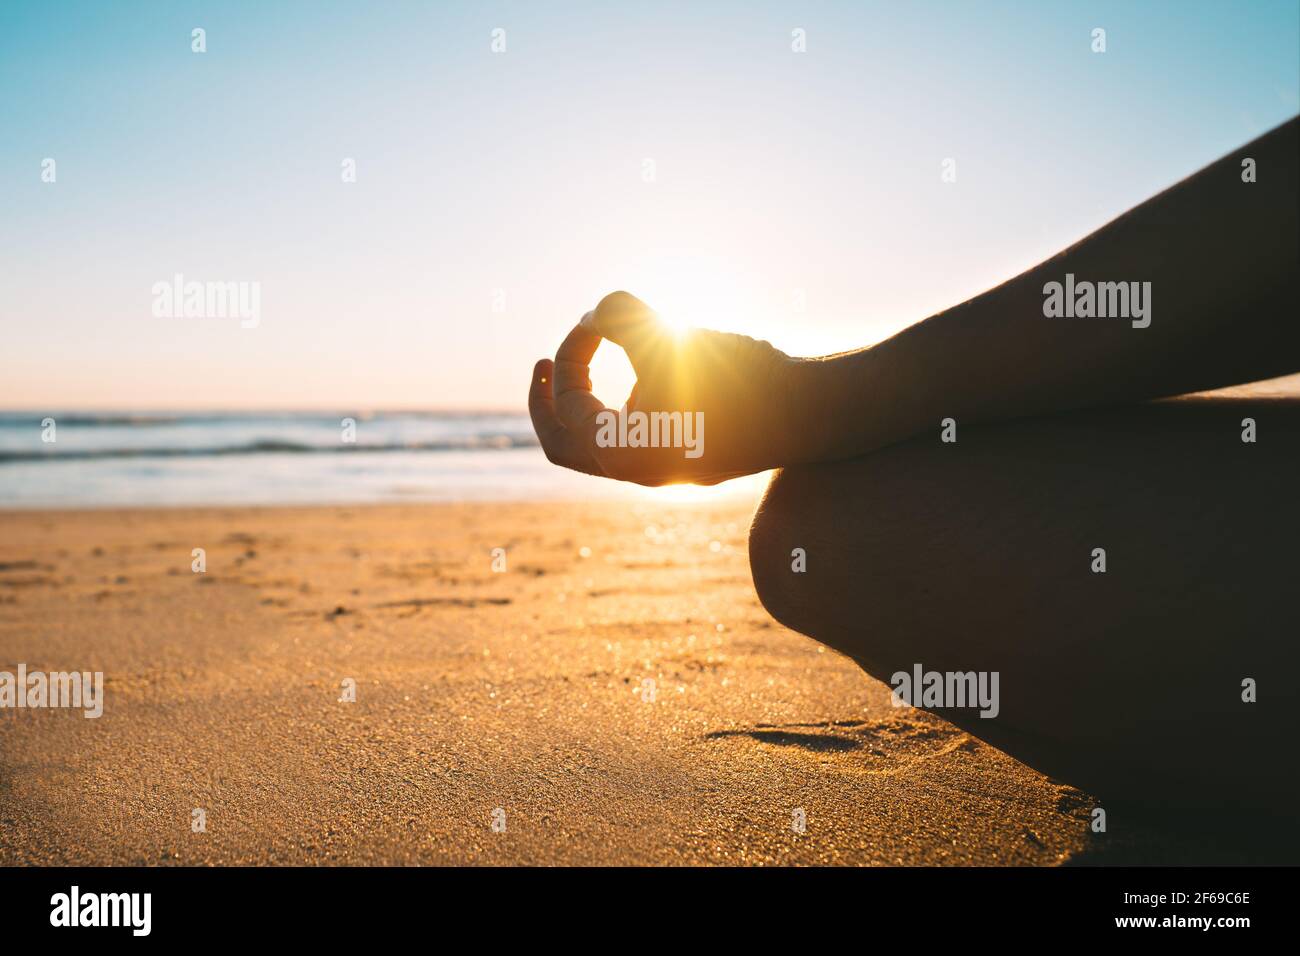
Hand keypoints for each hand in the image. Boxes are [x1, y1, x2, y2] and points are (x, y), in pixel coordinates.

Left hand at [528, 291, 802, 485]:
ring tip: (602, 354)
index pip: (567, 403)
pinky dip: (629, 407)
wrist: (814, 410)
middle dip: (549, 399)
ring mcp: (670, 473)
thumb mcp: (667, 334)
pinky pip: (643, 439)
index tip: (596, 319)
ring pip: (606, 443)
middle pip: (566, 445)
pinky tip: (653, 371)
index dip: (571, 350)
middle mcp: (640, 473)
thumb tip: (596, 314)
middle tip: (542, 362)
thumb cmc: (739, 375)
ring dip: (593, 399)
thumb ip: (617, 315)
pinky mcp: (697, 463)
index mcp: (620, 452)